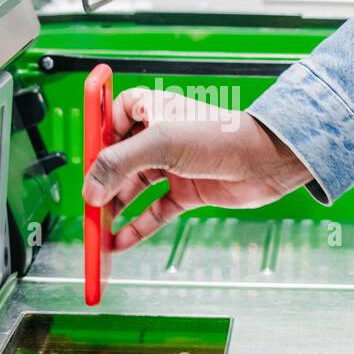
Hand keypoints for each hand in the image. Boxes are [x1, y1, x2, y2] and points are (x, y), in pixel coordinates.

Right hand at [81, 88, 311, 249]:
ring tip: (99, 229)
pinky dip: (137, 227)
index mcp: (154, 110)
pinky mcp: (188, 191)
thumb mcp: (161, 143)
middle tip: (87, 205)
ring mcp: (175, 166)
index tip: (86, 157)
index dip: (98, 136)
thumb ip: (120, 164)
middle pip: (120, 160)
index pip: (114, 116)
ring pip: (135, 188)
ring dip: (116, 209)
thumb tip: (90, 189)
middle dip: (102, 183)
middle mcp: (162, 137)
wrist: (267, 161)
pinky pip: (155, 211)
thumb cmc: (221, 137)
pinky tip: (121, 242)